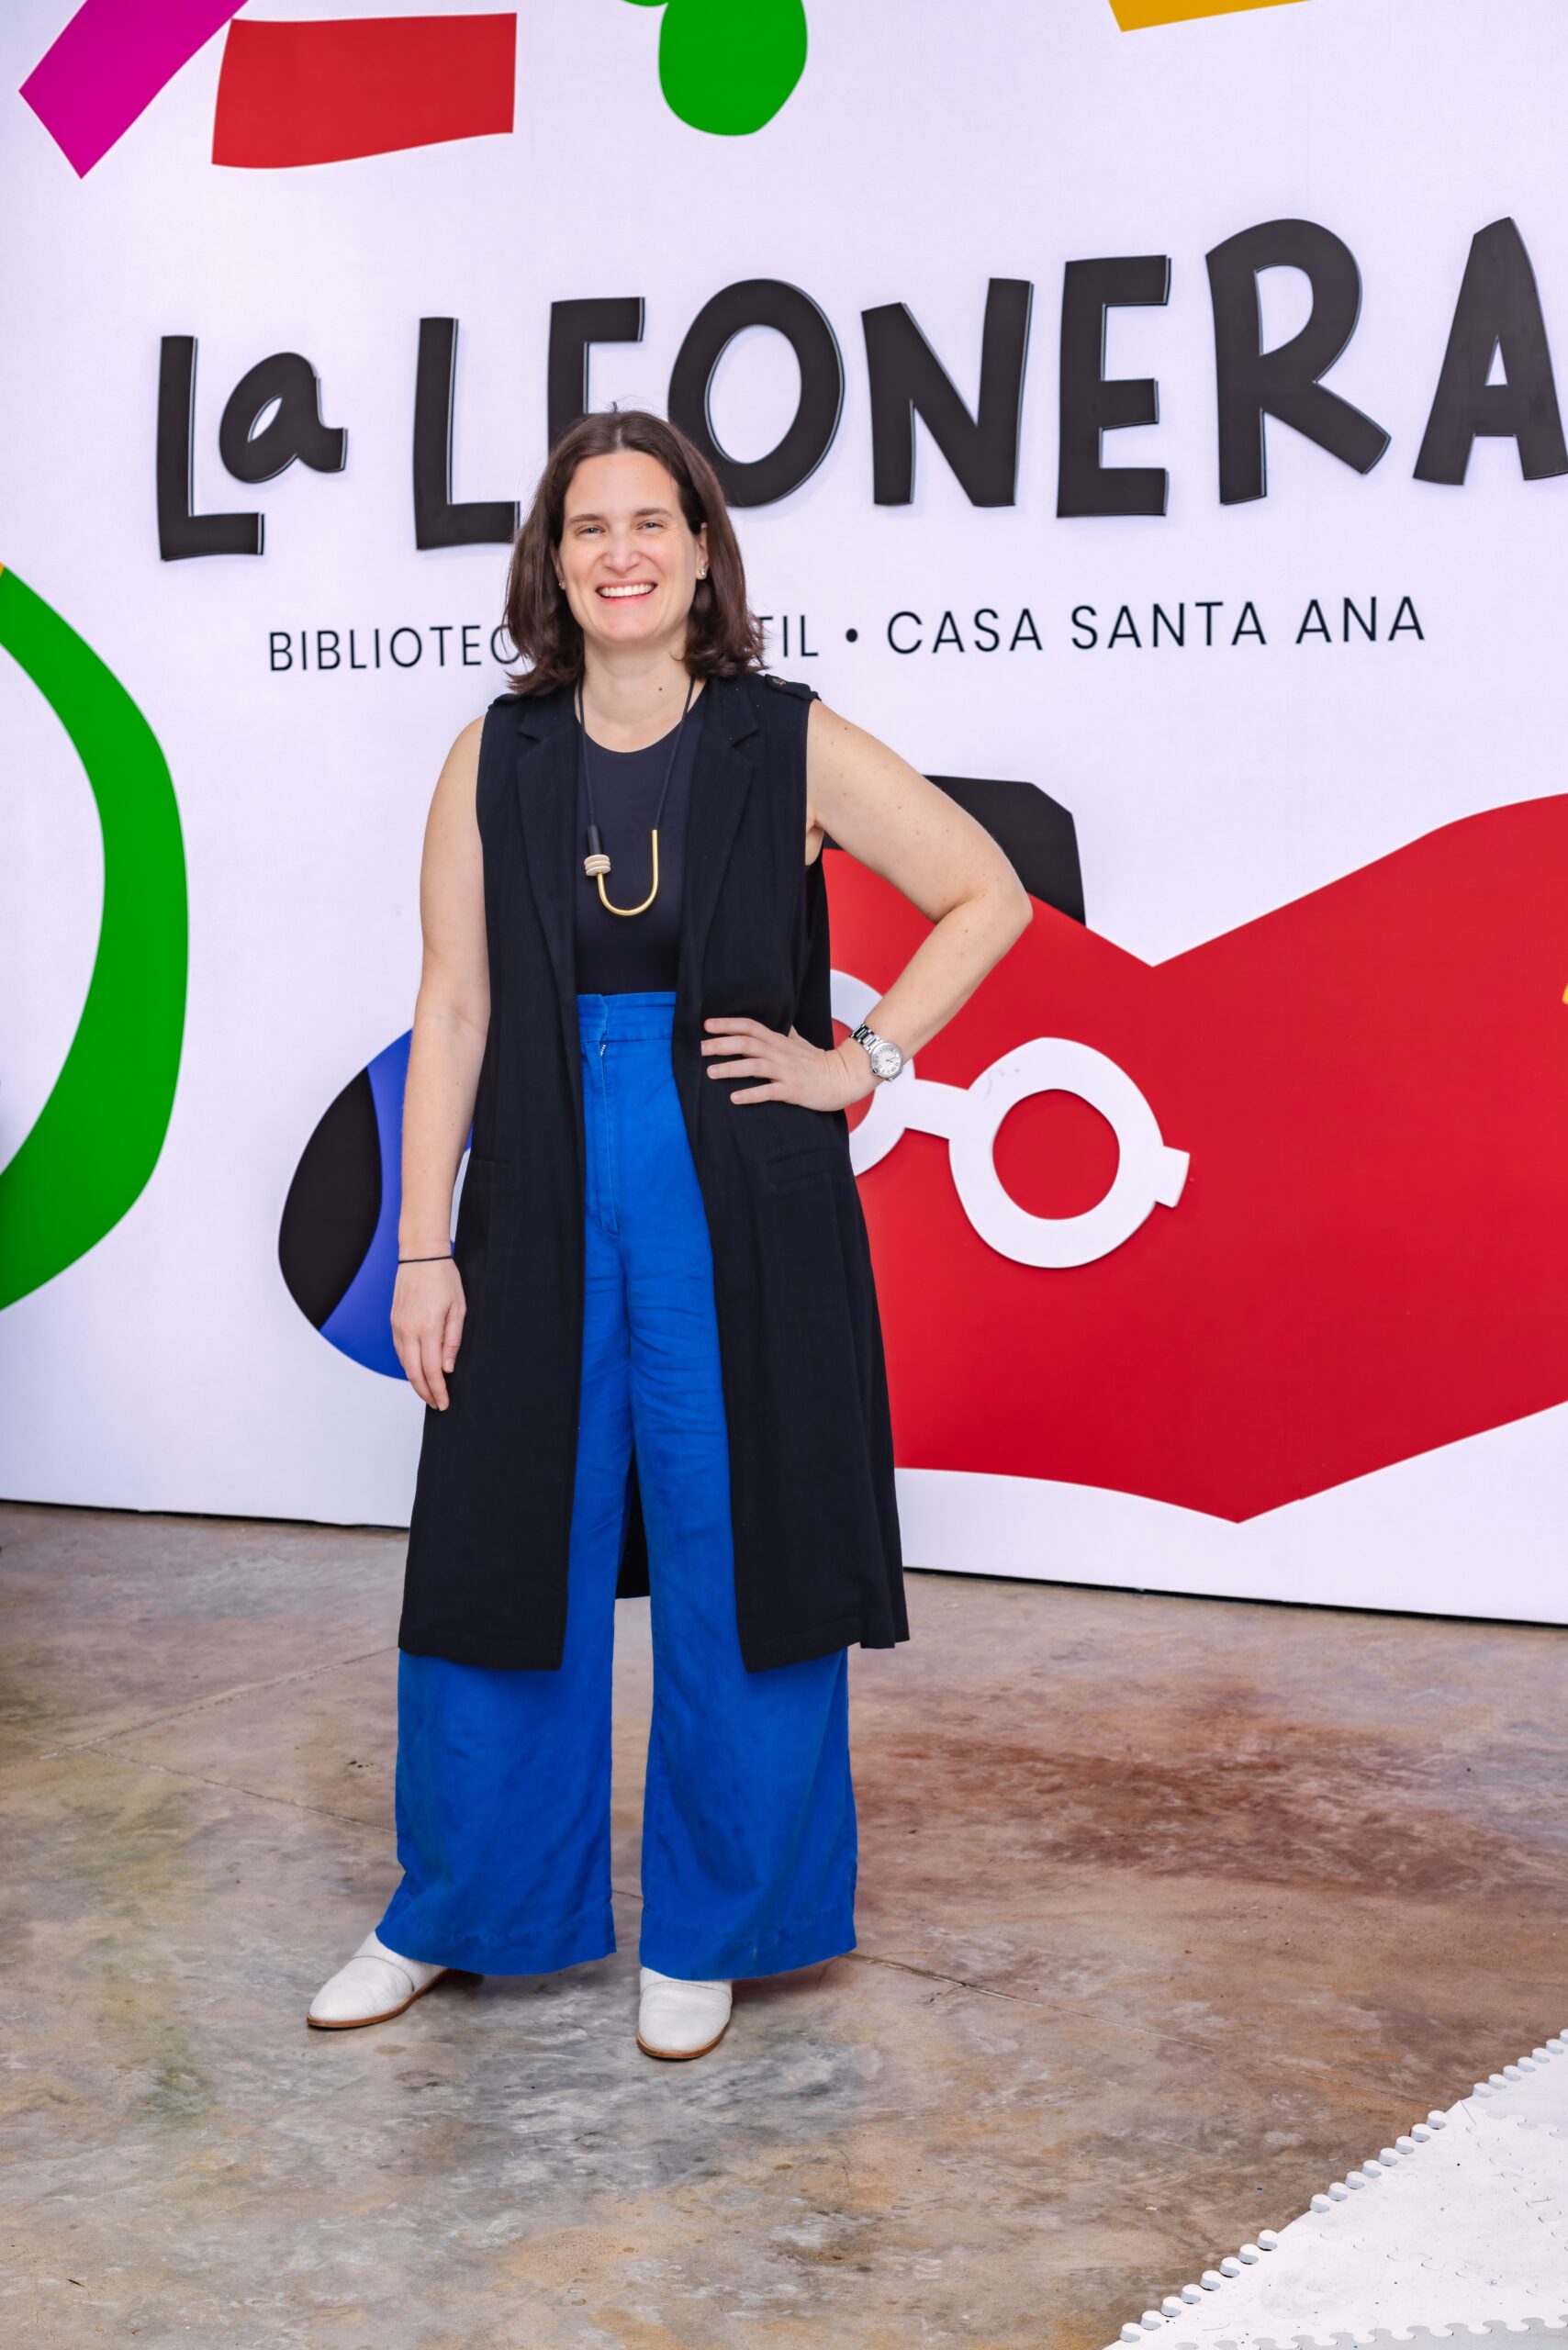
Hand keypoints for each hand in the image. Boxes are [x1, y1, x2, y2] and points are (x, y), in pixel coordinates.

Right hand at [392, 1257, 465, 1408]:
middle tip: (436, 1404)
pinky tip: (417, 1370)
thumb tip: (448, 1368)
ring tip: (429, 1392)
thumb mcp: (458, 1309)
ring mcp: (398, 1327)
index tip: (443, 1403)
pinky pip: (399, 1350)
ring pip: (404, 1363)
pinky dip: (408, 1365)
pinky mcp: (394, 1322)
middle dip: (425, 1392)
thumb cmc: (443, 1278)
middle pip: (413, 1372)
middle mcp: (408, 1330)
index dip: (438, 1390)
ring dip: (415, 1380)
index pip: (431, 1370)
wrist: (420, 1256)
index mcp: (427, 1328)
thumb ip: (452, 1341)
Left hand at [701, 1016, 874, 1109]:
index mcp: (779, 1041)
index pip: (750, 1026)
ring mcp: (786, 1071)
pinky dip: (751, 1094)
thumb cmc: (821, 1062)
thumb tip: (782, 1024)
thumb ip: (787, 1034)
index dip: (728, 1024)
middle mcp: (780, 1053)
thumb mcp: (801, 1043)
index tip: (707, 1024)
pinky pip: (769, 1091)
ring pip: (754, 1066)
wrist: (844, 1078)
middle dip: (721, 1044)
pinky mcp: (793, 1090)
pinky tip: (734, 1098)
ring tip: (710, 1072)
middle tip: (699, 1048)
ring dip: (730, 1068)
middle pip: (747, 1043)